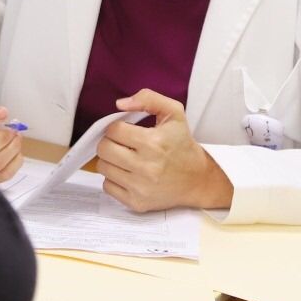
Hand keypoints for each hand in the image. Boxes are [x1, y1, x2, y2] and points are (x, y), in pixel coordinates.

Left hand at [96, 89, 233, 211]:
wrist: (198, 179)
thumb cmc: (183, 145)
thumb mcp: (174, 113)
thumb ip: (148, 98)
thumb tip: (120, 104)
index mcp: (153, 143)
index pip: (114, 130)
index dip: (117, 127)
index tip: (126, 130)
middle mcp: (146, 167)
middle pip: (104, 149)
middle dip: (109, 143)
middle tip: (122, 143)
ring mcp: (140, 187)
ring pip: (103, 168)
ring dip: (110, 160)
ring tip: (126, 158)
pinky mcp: (136, 202)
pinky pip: (107, 186)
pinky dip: (113, 179)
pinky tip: (128, 173)